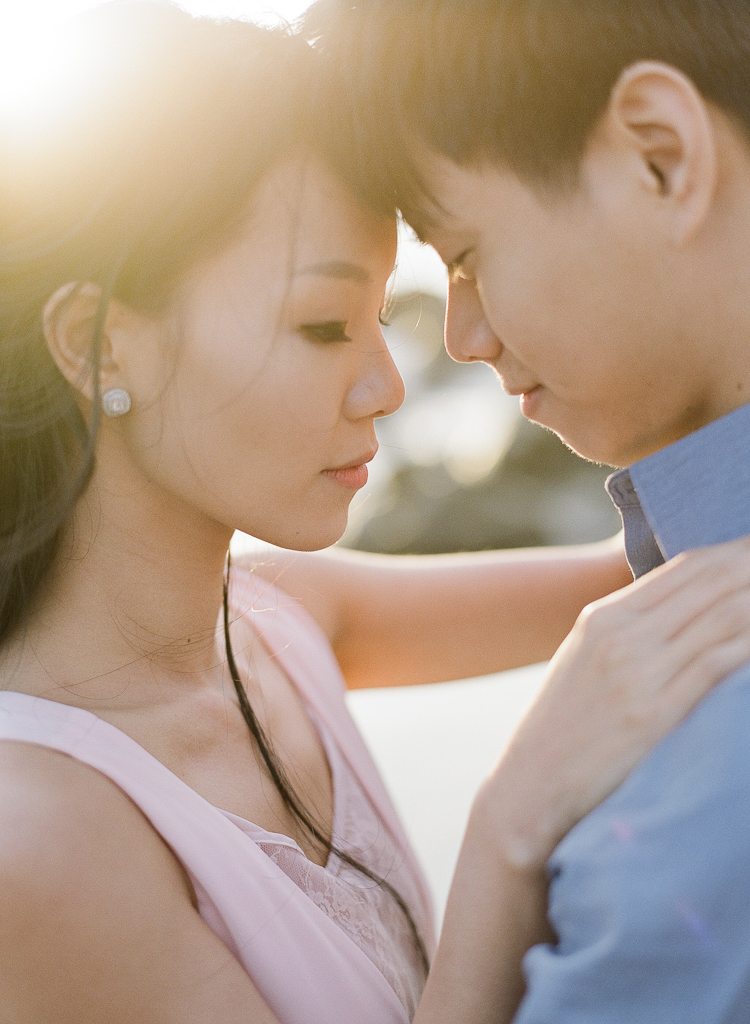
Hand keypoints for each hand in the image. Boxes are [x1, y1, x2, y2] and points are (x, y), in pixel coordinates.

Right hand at [476, 535, 749, 870]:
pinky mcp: (653, 712)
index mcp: (603, 617)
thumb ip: (632, 634)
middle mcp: (621, 635)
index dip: (736, 552)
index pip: (686, 567)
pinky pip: (720, 661)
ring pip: (724, 615)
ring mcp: (637, 672)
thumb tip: (693, 616)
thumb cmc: (564, 731)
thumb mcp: (586, 664)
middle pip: (711, 582)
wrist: (529, 791)